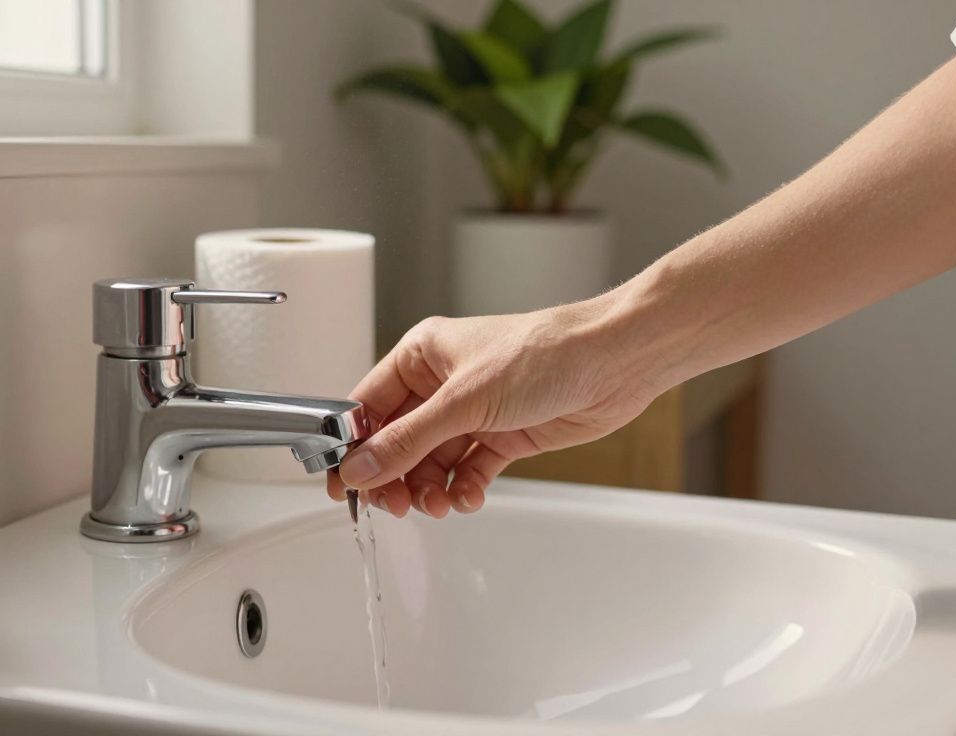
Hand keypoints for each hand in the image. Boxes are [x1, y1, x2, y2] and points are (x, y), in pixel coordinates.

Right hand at [328, 297, 661, 517]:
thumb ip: (407, 441)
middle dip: (394, 476)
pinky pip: (467, 472)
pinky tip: (467, 498)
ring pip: (431, 462)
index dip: (353, 447)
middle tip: (395, 505)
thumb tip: (360, 468)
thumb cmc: (543, 354)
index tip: (342, 484)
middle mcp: (443, 384)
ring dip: (429, 489)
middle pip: (397, 441)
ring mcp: (473, 412)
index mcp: (422, 356)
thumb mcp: (463, 401)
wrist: (613, 363)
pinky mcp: (502, 436)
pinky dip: (462, 489)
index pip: (368, 407)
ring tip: (437, 505)